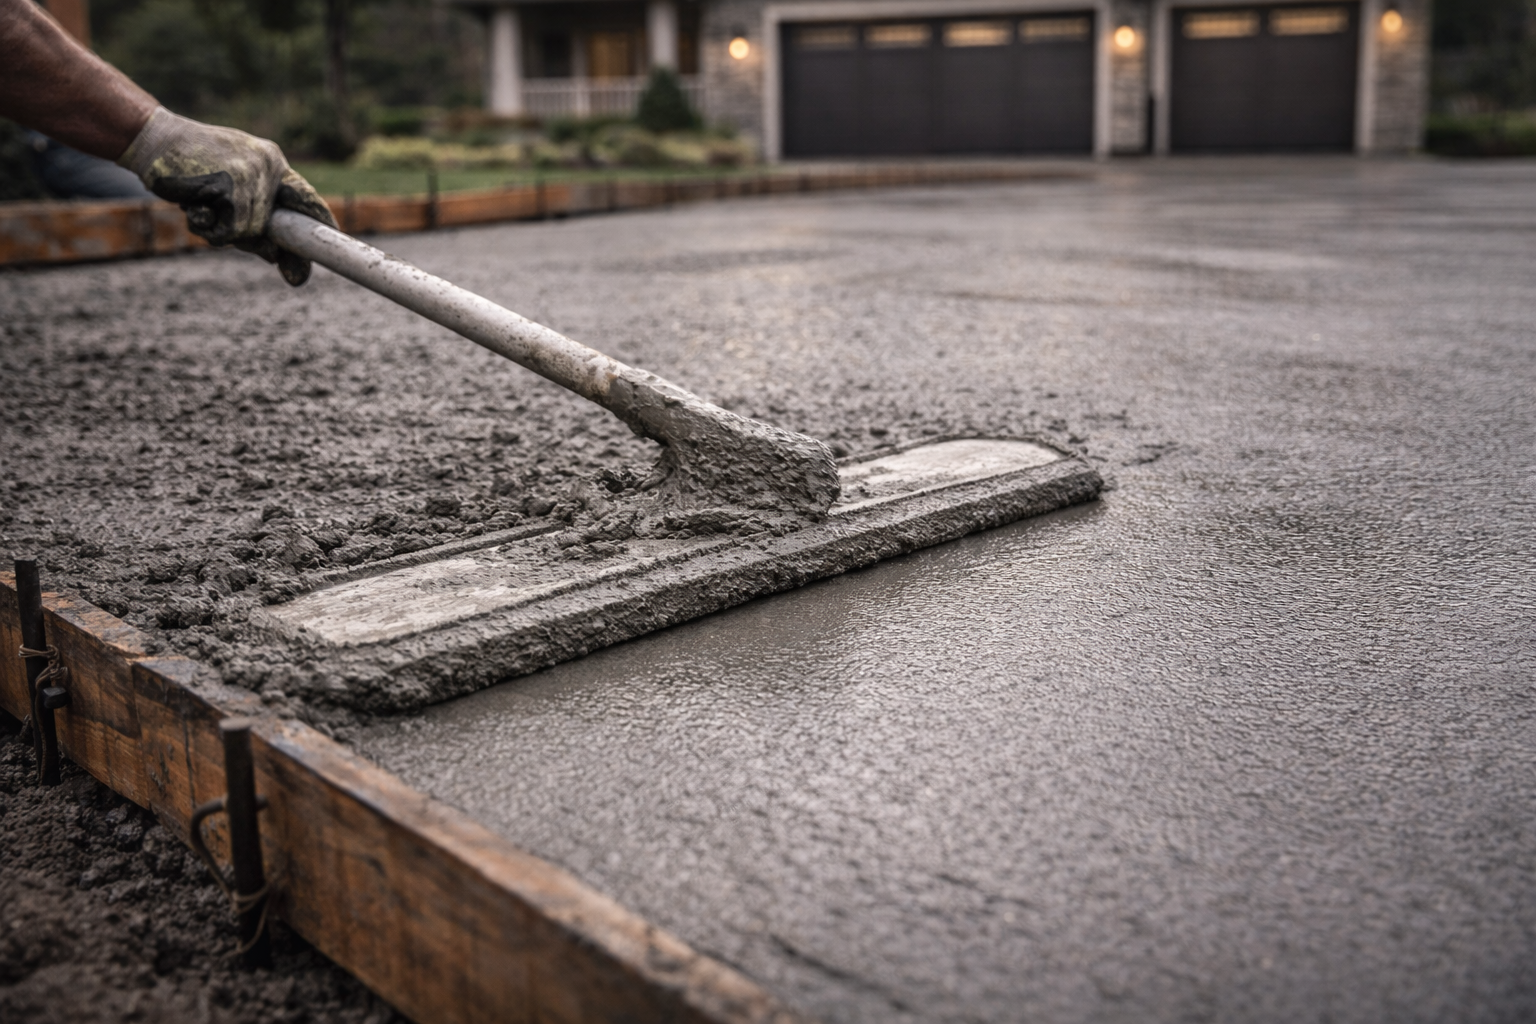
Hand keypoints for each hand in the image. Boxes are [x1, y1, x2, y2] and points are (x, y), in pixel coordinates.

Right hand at [118, 108, 336, 285]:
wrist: (151, 138)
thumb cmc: (188, 167)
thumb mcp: (227, 187)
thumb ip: (253, 216)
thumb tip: (277, 256)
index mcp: (273, 162)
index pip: (304, 198)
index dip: (320, 221)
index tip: (338, 238)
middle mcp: (269, 166)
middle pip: (274, 227)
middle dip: (249, 237)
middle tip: (216, 217)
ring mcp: (252, 176)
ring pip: (251, 233)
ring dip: (221, 231)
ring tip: (199, 203)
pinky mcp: (232, 187)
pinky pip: (229, 231)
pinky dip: (209, 228)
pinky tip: (195, 204)